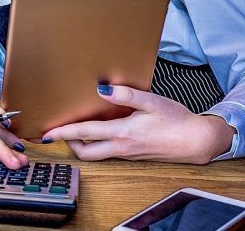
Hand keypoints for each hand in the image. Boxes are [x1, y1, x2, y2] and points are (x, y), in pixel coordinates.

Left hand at [40, 85, 235, 163]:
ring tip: (76, 129)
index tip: (48, 133)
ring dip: (84, 144)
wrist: (196, 141)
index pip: (85, 134)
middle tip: (60, 131)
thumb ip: (126, 95)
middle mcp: (122, 147)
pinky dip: (99, 144)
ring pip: (98, 154)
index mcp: (123, 133)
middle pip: (86, 153)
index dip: (64, 133)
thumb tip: (102, 88)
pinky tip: (101, 131)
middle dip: (69, 143)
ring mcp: (128, 154)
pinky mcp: (135, 155)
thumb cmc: (176, 120)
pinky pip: (110, 152)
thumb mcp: (152, 101)